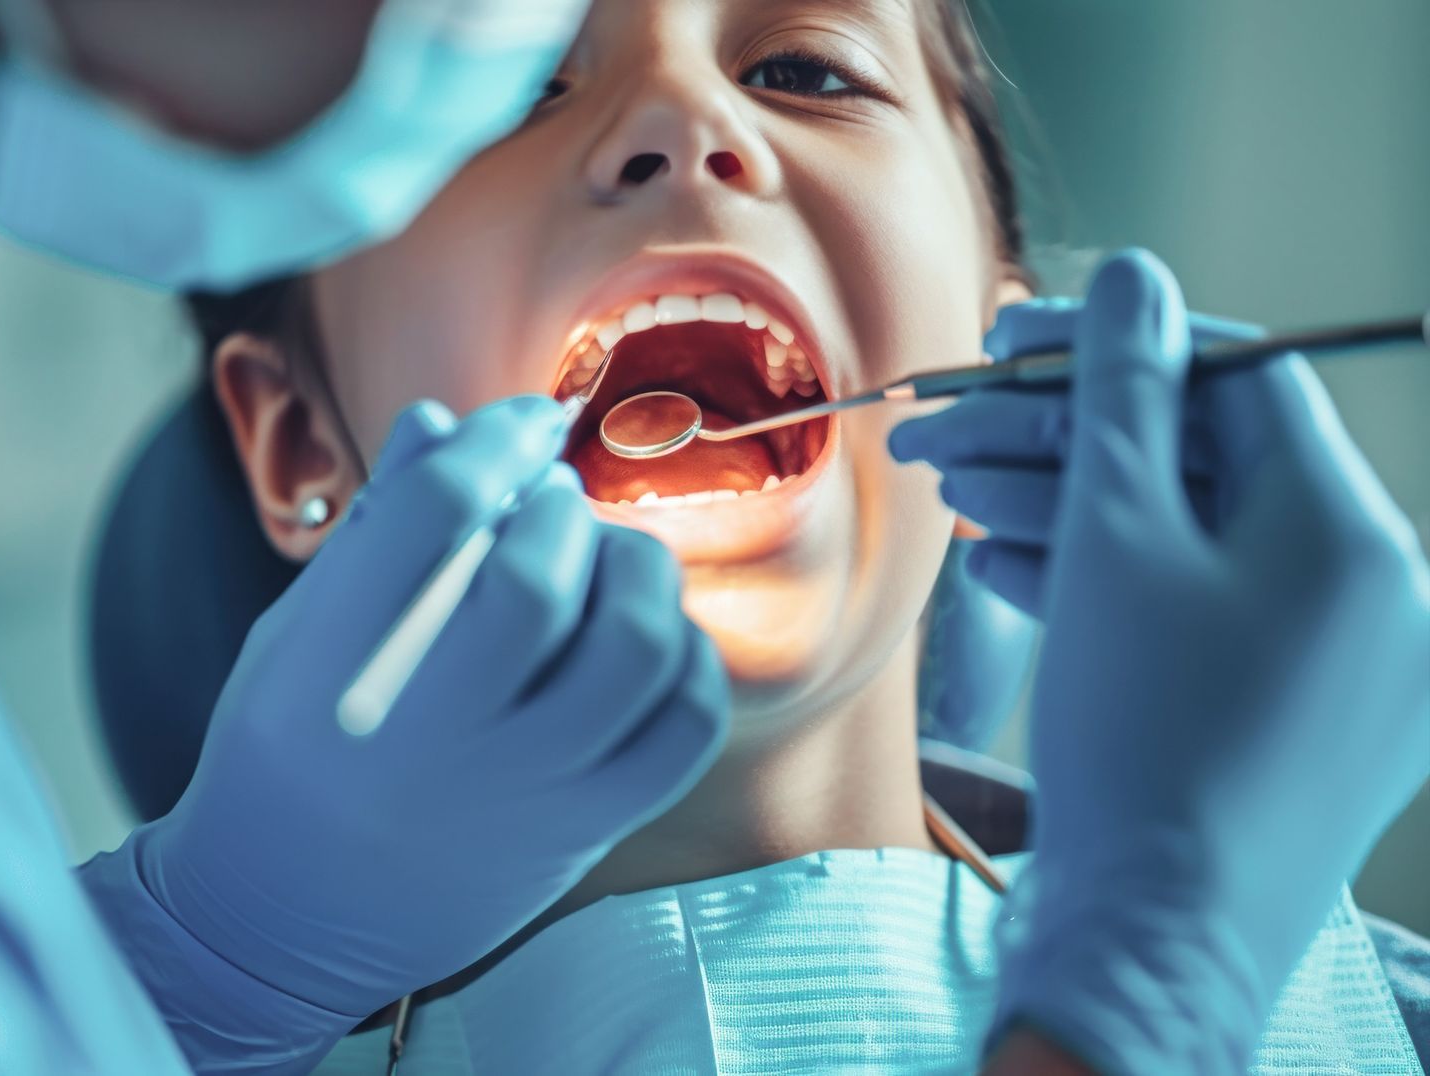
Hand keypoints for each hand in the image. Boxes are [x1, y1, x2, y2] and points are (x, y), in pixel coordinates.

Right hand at [135, 395, 728, 1018]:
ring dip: (636, 571)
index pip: (436, 512)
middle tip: (551, 504)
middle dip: (560, 508)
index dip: (496, 441)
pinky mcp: (578, 832)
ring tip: (606, 563)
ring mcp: (515, 789)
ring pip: (633, 648)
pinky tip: (647, 640)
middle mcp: (428, 730)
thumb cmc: (283, 758)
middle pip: (536, 577)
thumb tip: (440, 424)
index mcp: (336, 664)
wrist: (280, 924)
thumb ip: (373, 535)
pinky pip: (683, 729)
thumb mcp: (295, 638)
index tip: (523, 424)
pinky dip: (688, 659)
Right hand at [893, 250, 1429, 1071]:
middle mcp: (1372, 593)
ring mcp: (1338, 667)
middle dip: (1058, 438)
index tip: (1007, 338)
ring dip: (1064, 510)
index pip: (1236, 380)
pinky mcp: (1291, 724)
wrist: (1149, 945)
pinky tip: (1010, 569)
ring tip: (951, 497)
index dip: (1111, 345)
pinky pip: (1202, 619)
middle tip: (945, 427)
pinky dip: (1108, 586)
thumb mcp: (1115, 538)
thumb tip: (1136, 275)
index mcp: (1351, 534)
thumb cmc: (1138, 735)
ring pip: (1190, 545)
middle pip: (1199, 465)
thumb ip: (1122, 394)